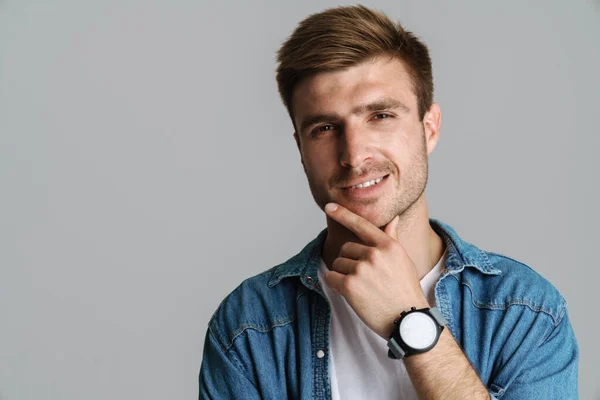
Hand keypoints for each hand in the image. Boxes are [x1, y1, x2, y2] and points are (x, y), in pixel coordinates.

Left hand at [323, 202, 429, 338]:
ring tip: (364, 289)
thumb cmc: (405, 290)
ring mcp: (361, 269)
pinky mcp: (350, 285)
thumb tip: (392, 219)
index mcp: (388, 246)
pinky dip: (336, 285)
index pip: (361, 225)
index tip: (329, 206)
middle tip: (366, 280)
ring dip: (344, 276)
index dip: (343, 214)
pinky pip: (331, 277)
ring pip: (338, 264)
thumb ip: (391, 239)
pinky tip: (352, 294)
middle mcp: (374, 254)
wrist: (408, 320)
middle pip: (346, 249)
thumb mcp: (403, 261)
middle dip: (350, 262)